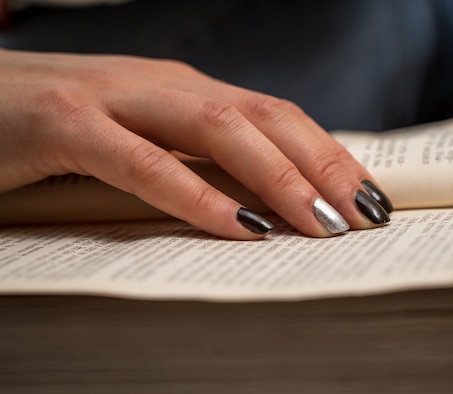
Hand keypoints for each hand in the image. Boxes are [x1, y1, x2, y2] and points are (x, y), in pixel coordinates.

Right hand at [0, 49, 391, 238]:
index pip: (279, 117)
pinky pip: (144, 163)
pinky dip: (195, 198)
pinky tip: (238, 229)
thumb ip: (197, 160)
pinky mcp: (67, 125)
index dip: (330, 155)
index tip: (369, 197)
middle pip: (266, 118)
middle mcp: (164, 86)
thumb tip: (263, 201)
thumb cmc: (63, 128)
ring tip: (323, 224)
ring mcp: (115, 99)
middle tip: (367, 216)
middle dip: (324, 167)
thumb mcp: (144, 138)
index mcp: (187, 91)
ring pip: (217, 131)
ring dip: (278, 178)